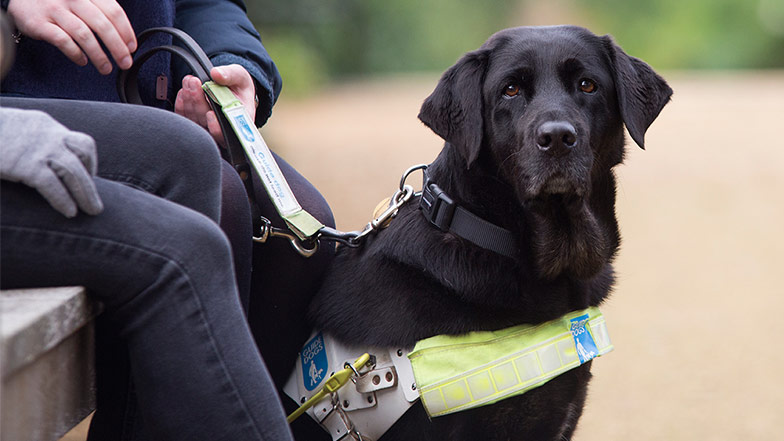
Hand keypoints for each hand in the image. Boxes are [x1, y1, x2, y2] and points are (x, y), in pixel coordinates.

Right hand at [0, 108, 103, 217]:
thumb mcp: (13, 132)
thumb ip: (29, 143)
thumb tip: (38, 165)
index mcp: (45, 125)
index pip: (81, 143)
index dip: (89, 163)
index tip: (87, 179)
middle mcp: (48, 134)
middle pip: (83, 157)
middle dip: (92, 183)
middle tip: (96, 204)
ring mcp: (38, 149)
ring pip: (74, 172)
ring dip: (86, 193)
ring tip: (91, 211)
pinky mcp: (26, 165)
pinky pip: (53, 184)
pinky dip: (63, 199)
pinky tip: (69, 212)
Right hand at [7, 0, 135, 73]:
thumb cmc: (58, 2)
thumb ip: (101, 11)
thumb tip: (125, 38)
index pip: (114, 11)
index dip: (126, 32)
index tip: (132, 48)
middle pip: (102, 25)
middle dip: (118, 48)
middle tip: (125, 63)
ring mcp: (55, 9)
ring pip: (84, 35)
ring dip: (99, 55)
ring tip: (106, 68)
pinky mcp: (39, 23)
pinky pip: (63, 41)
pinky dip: (76, 54)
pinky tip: (83, 61)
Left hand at [174, 64, 256, 146]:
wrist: (232, 90)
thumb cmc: (238, 86)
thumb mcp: (240, 76)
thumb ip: (230, 74)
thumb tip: (216, 74)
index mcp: (240, 122)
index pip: (227, 132)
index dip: (216, 127)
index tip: (210, 113)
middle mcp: (223, 130)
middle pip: (206, 124)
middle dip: (198, 101)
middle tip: (194, 81)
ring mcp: (207, 129)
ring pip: (193, 120)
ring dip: (188, 99)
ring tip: (189, 81)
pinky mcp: (195, 124)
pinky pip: (184, 118)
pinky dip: (181, 104)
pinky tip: (185, 91)